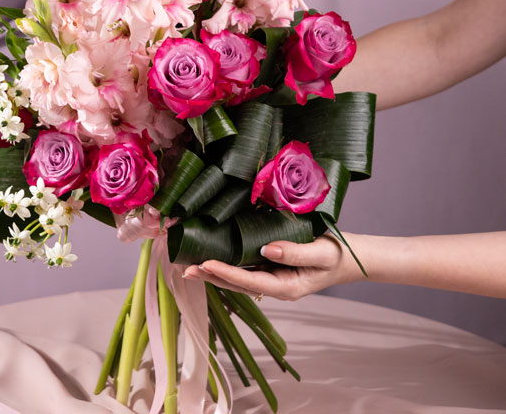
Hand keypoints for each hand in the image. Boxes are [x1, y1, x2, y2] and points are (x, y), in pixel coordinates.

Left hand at [183, 234, 363, 300]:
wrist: (351, 258)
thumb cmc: (337, 255)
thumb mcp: (320, 253)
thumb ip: (295, 253)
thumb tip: (266, 250)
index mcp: (285, 287)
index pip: (249, 281)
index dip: (226, 273)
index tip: (206, 264)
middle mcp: (275, 285)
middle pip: (238, 283)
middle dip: (212, 275)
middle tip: (186, 268)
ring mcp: (274, 278)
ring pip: (239, 277)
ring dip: (216, 272)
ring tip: (192, 265)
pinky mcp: (274, 267)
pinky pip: (247, 268)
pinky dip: (229, 264)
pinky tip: (216, 257)